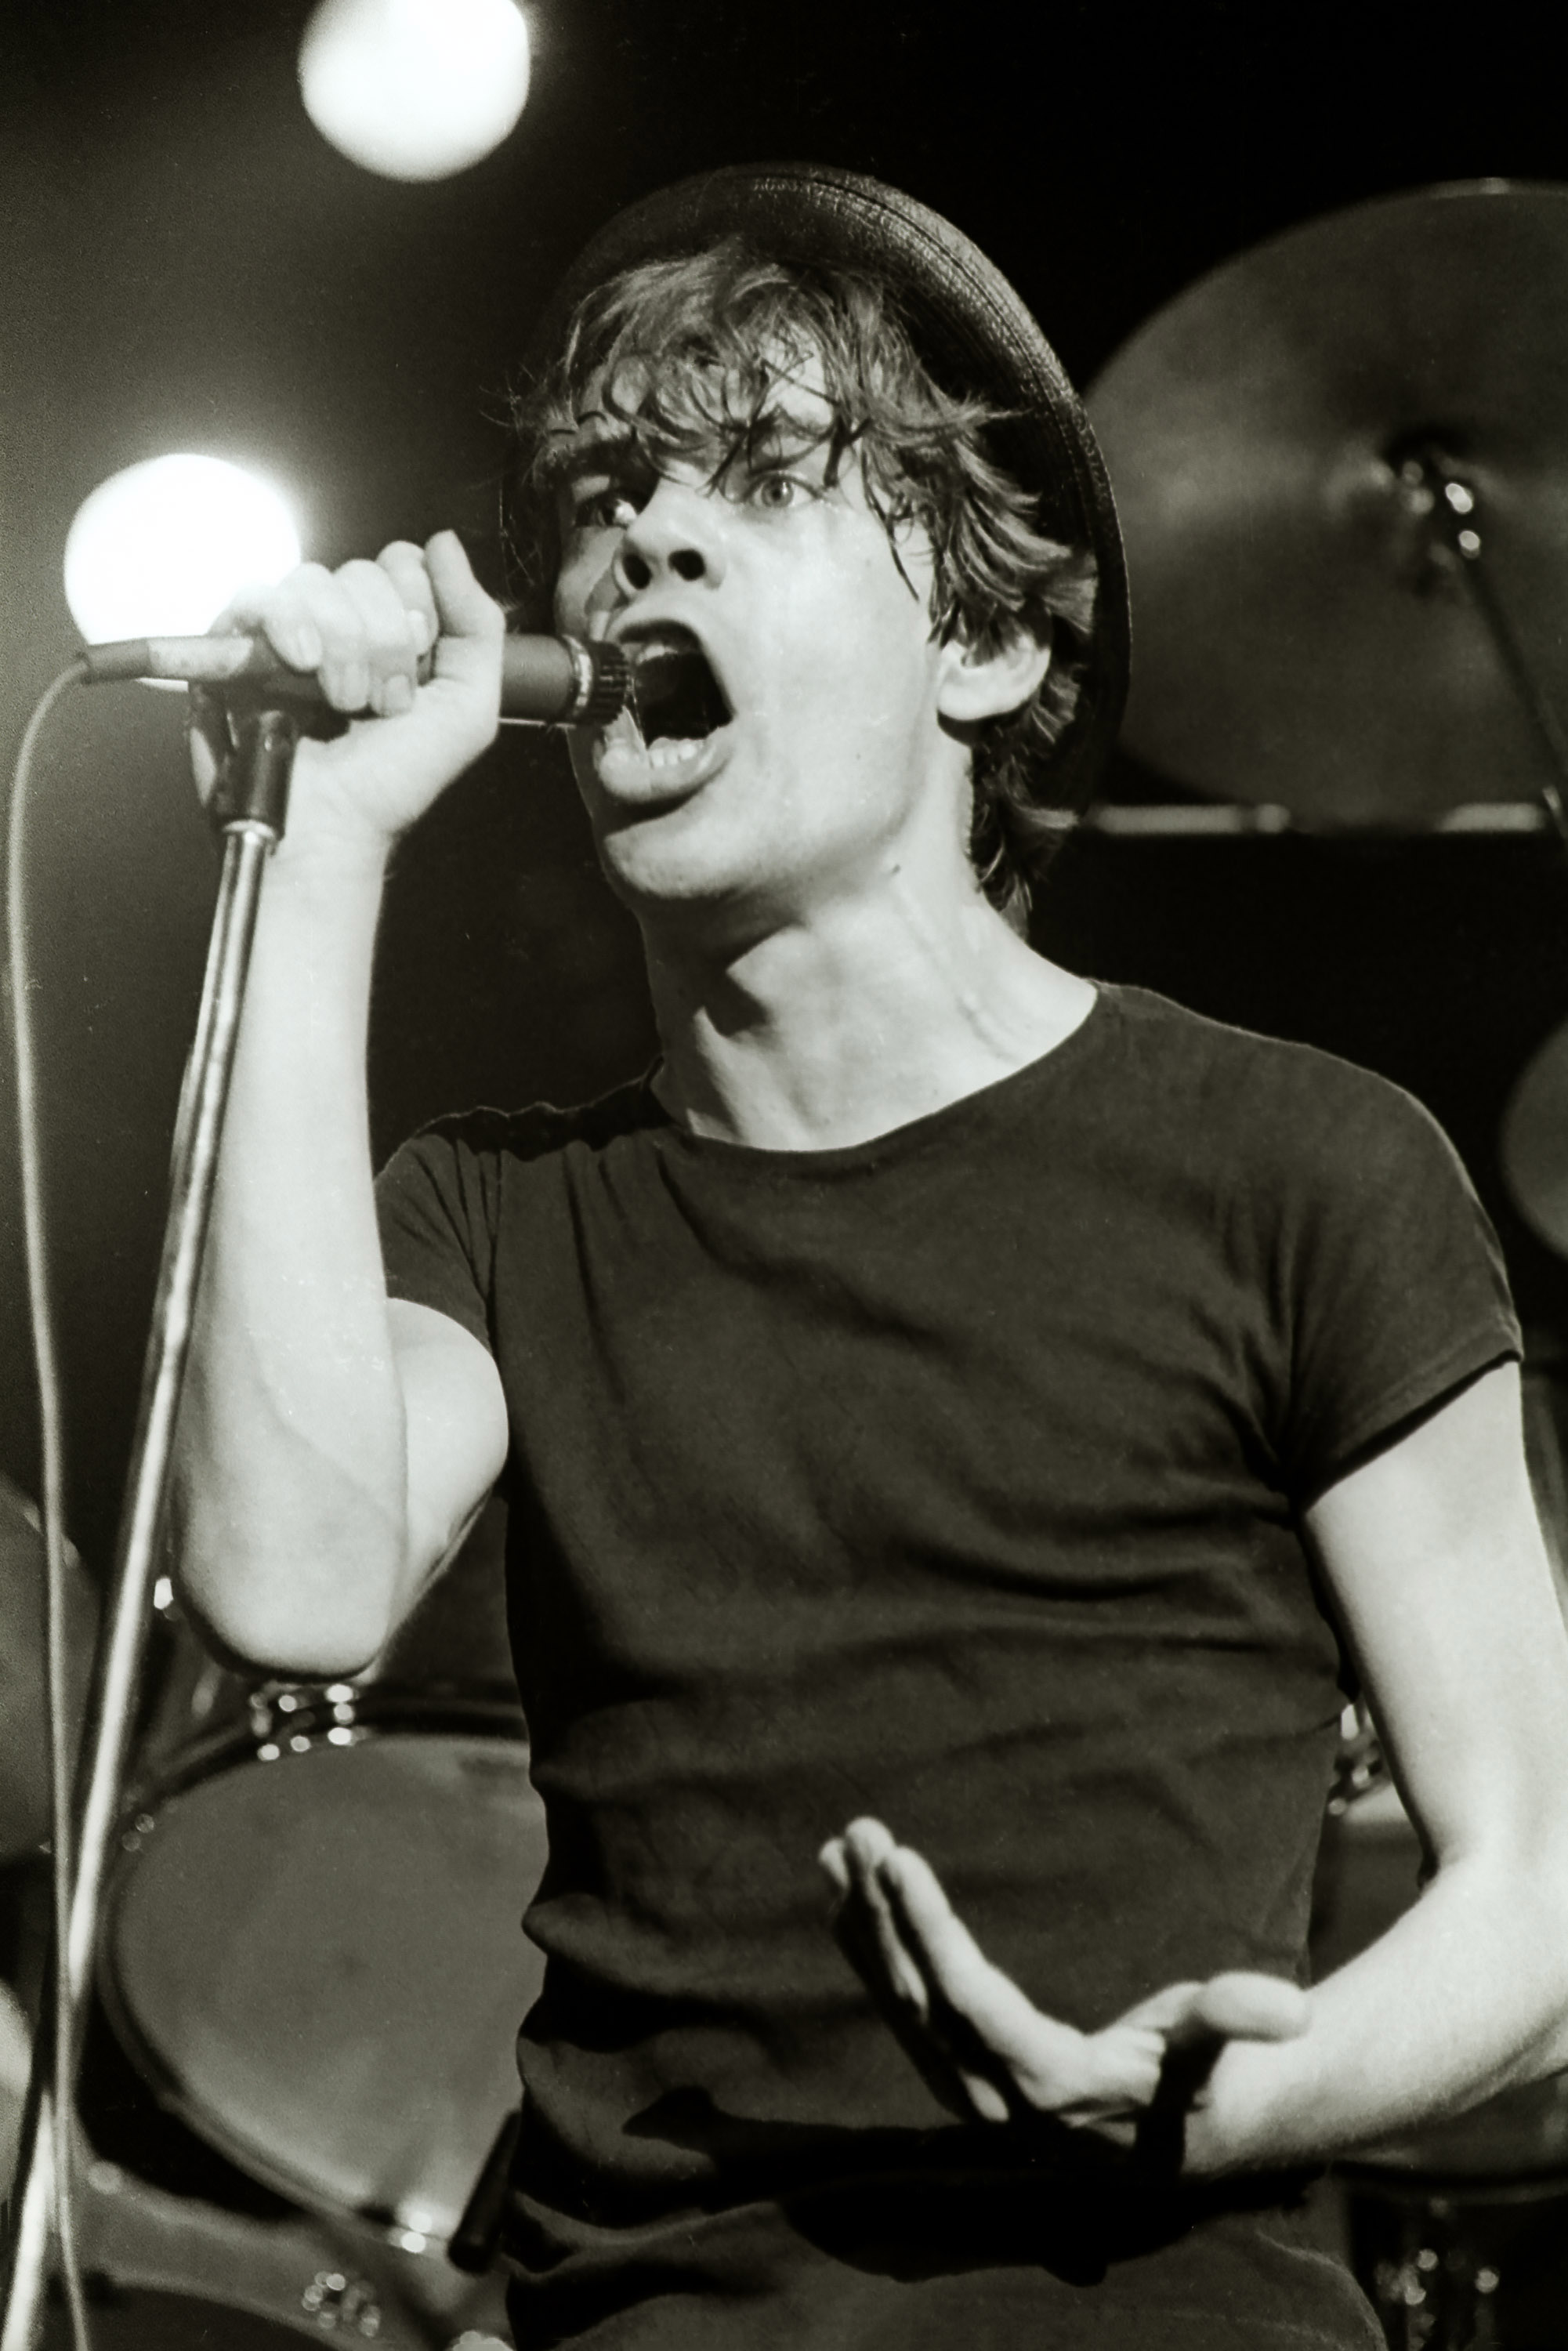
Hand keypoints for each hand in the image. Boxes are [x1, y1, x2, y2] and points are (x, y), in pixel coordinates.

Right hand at [188, 531, 504, 861]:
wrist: (332, 826)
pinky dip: (287, 625)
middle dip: (384, 642)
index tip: (415, 681)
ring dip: (342, 646)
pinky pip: (259, 594)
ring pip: (315, 579)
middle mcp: (339, 623)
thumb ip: (478, 624)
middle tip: (379, 704)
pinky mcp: (237, 642)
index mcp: (391, 630)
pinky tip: (303, 668)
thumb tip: (444, 543)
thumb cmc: (393, 782)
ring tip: (341, 703)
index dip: (417, 612)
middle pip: (363, 570)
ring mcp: (286, 630)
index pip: (405, 564)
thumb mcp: (467, 708)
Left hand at [819, 1817, 1307, 2155]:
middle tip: (860, 1832)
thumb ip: (1236, 2022)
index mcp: (1053, 2086)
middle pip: (922, 2000)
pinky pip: (901, 2009)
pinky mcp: (956, 2073)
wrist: (1177, 2148)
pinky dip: (870, 1951)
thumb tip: (1290, 2008)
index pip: (973, 2003)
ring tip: (835, 1849)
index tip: (900, 1862)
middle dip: (885, 1915)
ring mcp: (968, 2089)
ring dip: (864, 1927)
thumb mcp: (1218, 2051)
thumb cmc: (1201, 2082)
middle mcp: (995, 2097)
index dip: (932, 1933)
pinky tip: (842, 1895)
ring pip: (900, 2005)